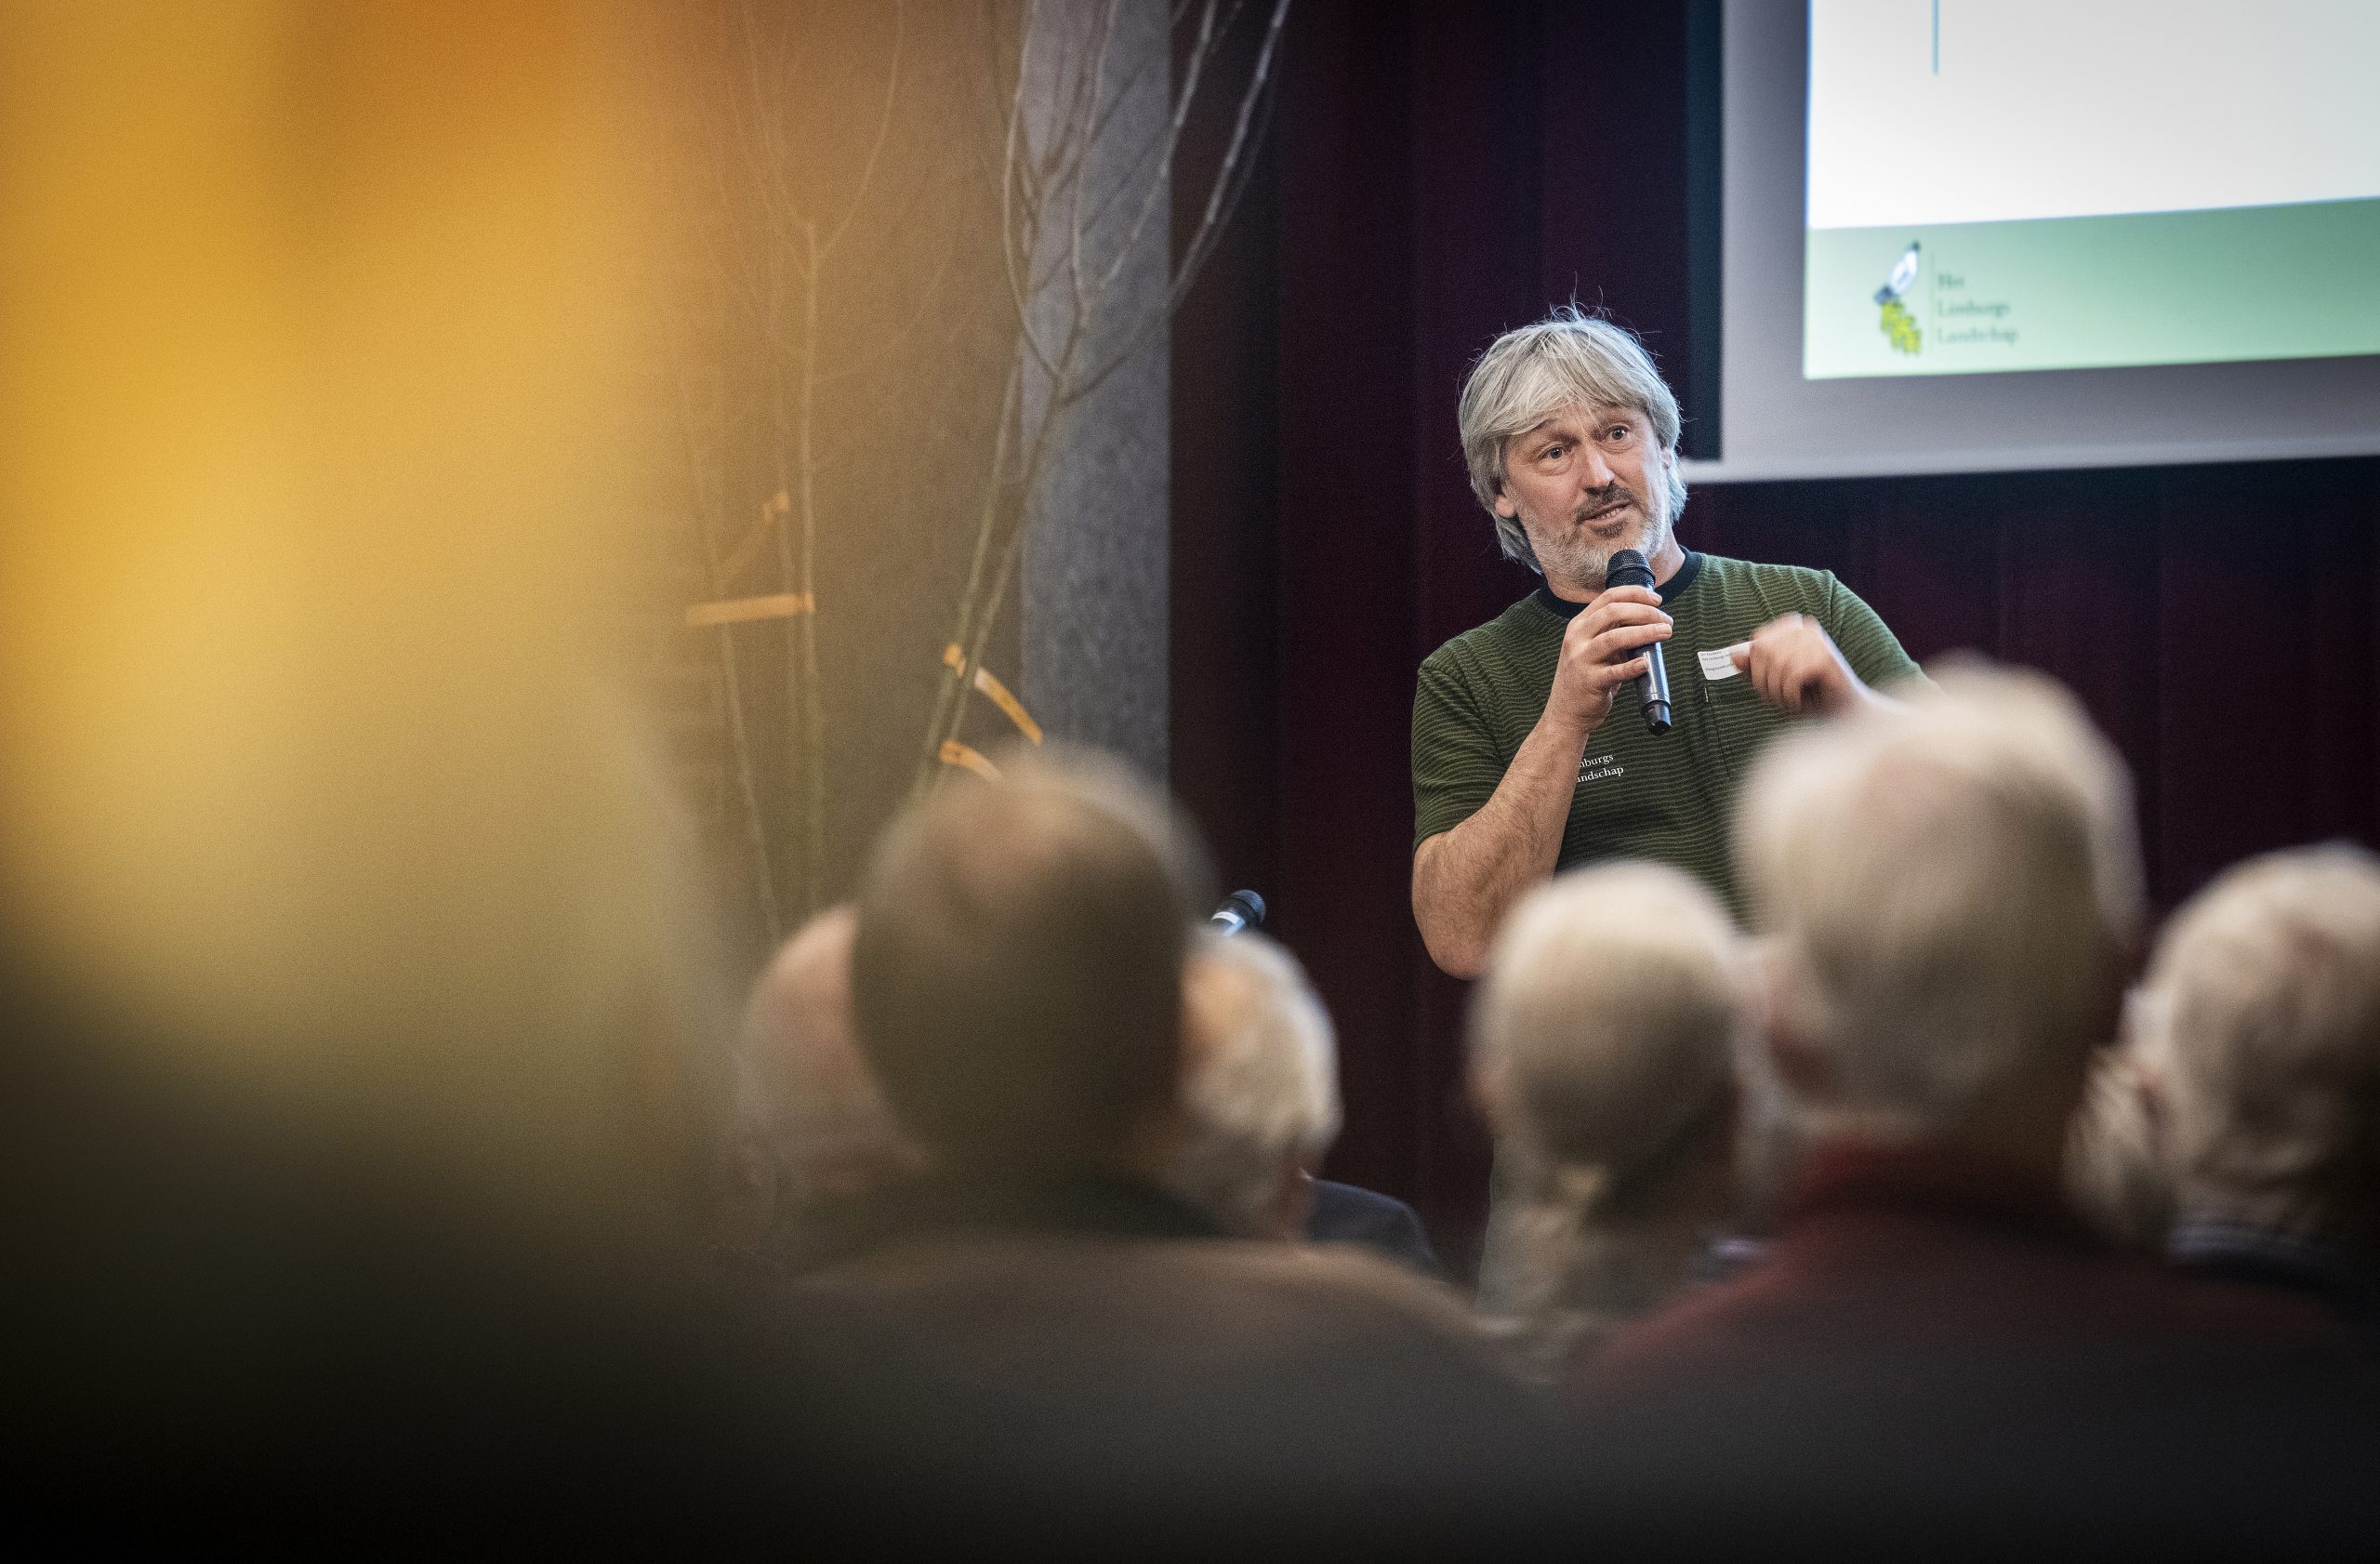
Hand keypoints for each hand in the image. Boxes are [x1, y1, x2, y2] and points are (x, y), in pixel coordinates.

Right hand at [1547, 584, 1671, 734]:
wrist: (1565, 712)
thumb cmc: (1585, 678)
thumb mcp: (1592, 648)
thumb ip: (1612, 632)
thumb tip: (1648, 621)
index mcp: (1579, 625)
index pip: (1608, 597)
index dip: (1635, 594)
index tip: (1656, 600)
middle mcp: (1577, 638)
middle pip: (1613, 612)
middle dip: (1644, 612)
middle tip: (1665, 619)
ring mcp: (1582, 659)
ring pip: (1614, 638)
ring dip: (1644, 632)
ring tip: (1665, 633)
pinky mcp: (1590, 682)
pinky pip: (1614, 672)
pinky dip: (1632, 666)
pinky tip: (1645, 664)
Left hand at [1726, 613, 1864, 715]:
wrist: (1841, 713)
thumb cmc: (1806, 695)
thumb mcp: (1772, 681)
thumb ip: (1752, 666)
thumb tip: (1732, 652)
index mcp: (1790, 627)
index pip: (1757, 643)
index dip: (1755, 669)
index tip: (1766, 687)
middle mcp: (1805, 627)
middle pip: (1763, 651)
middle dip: (1764, 682)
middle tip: (1778, 697)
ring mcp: (1817, 639)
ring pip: (1777, 663)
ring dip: (1778, 691)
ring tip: (1790, 700)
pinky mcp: (1826, 656)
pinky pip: (1792, 674)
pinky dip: (1790, 694)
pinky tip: (1799, 701)